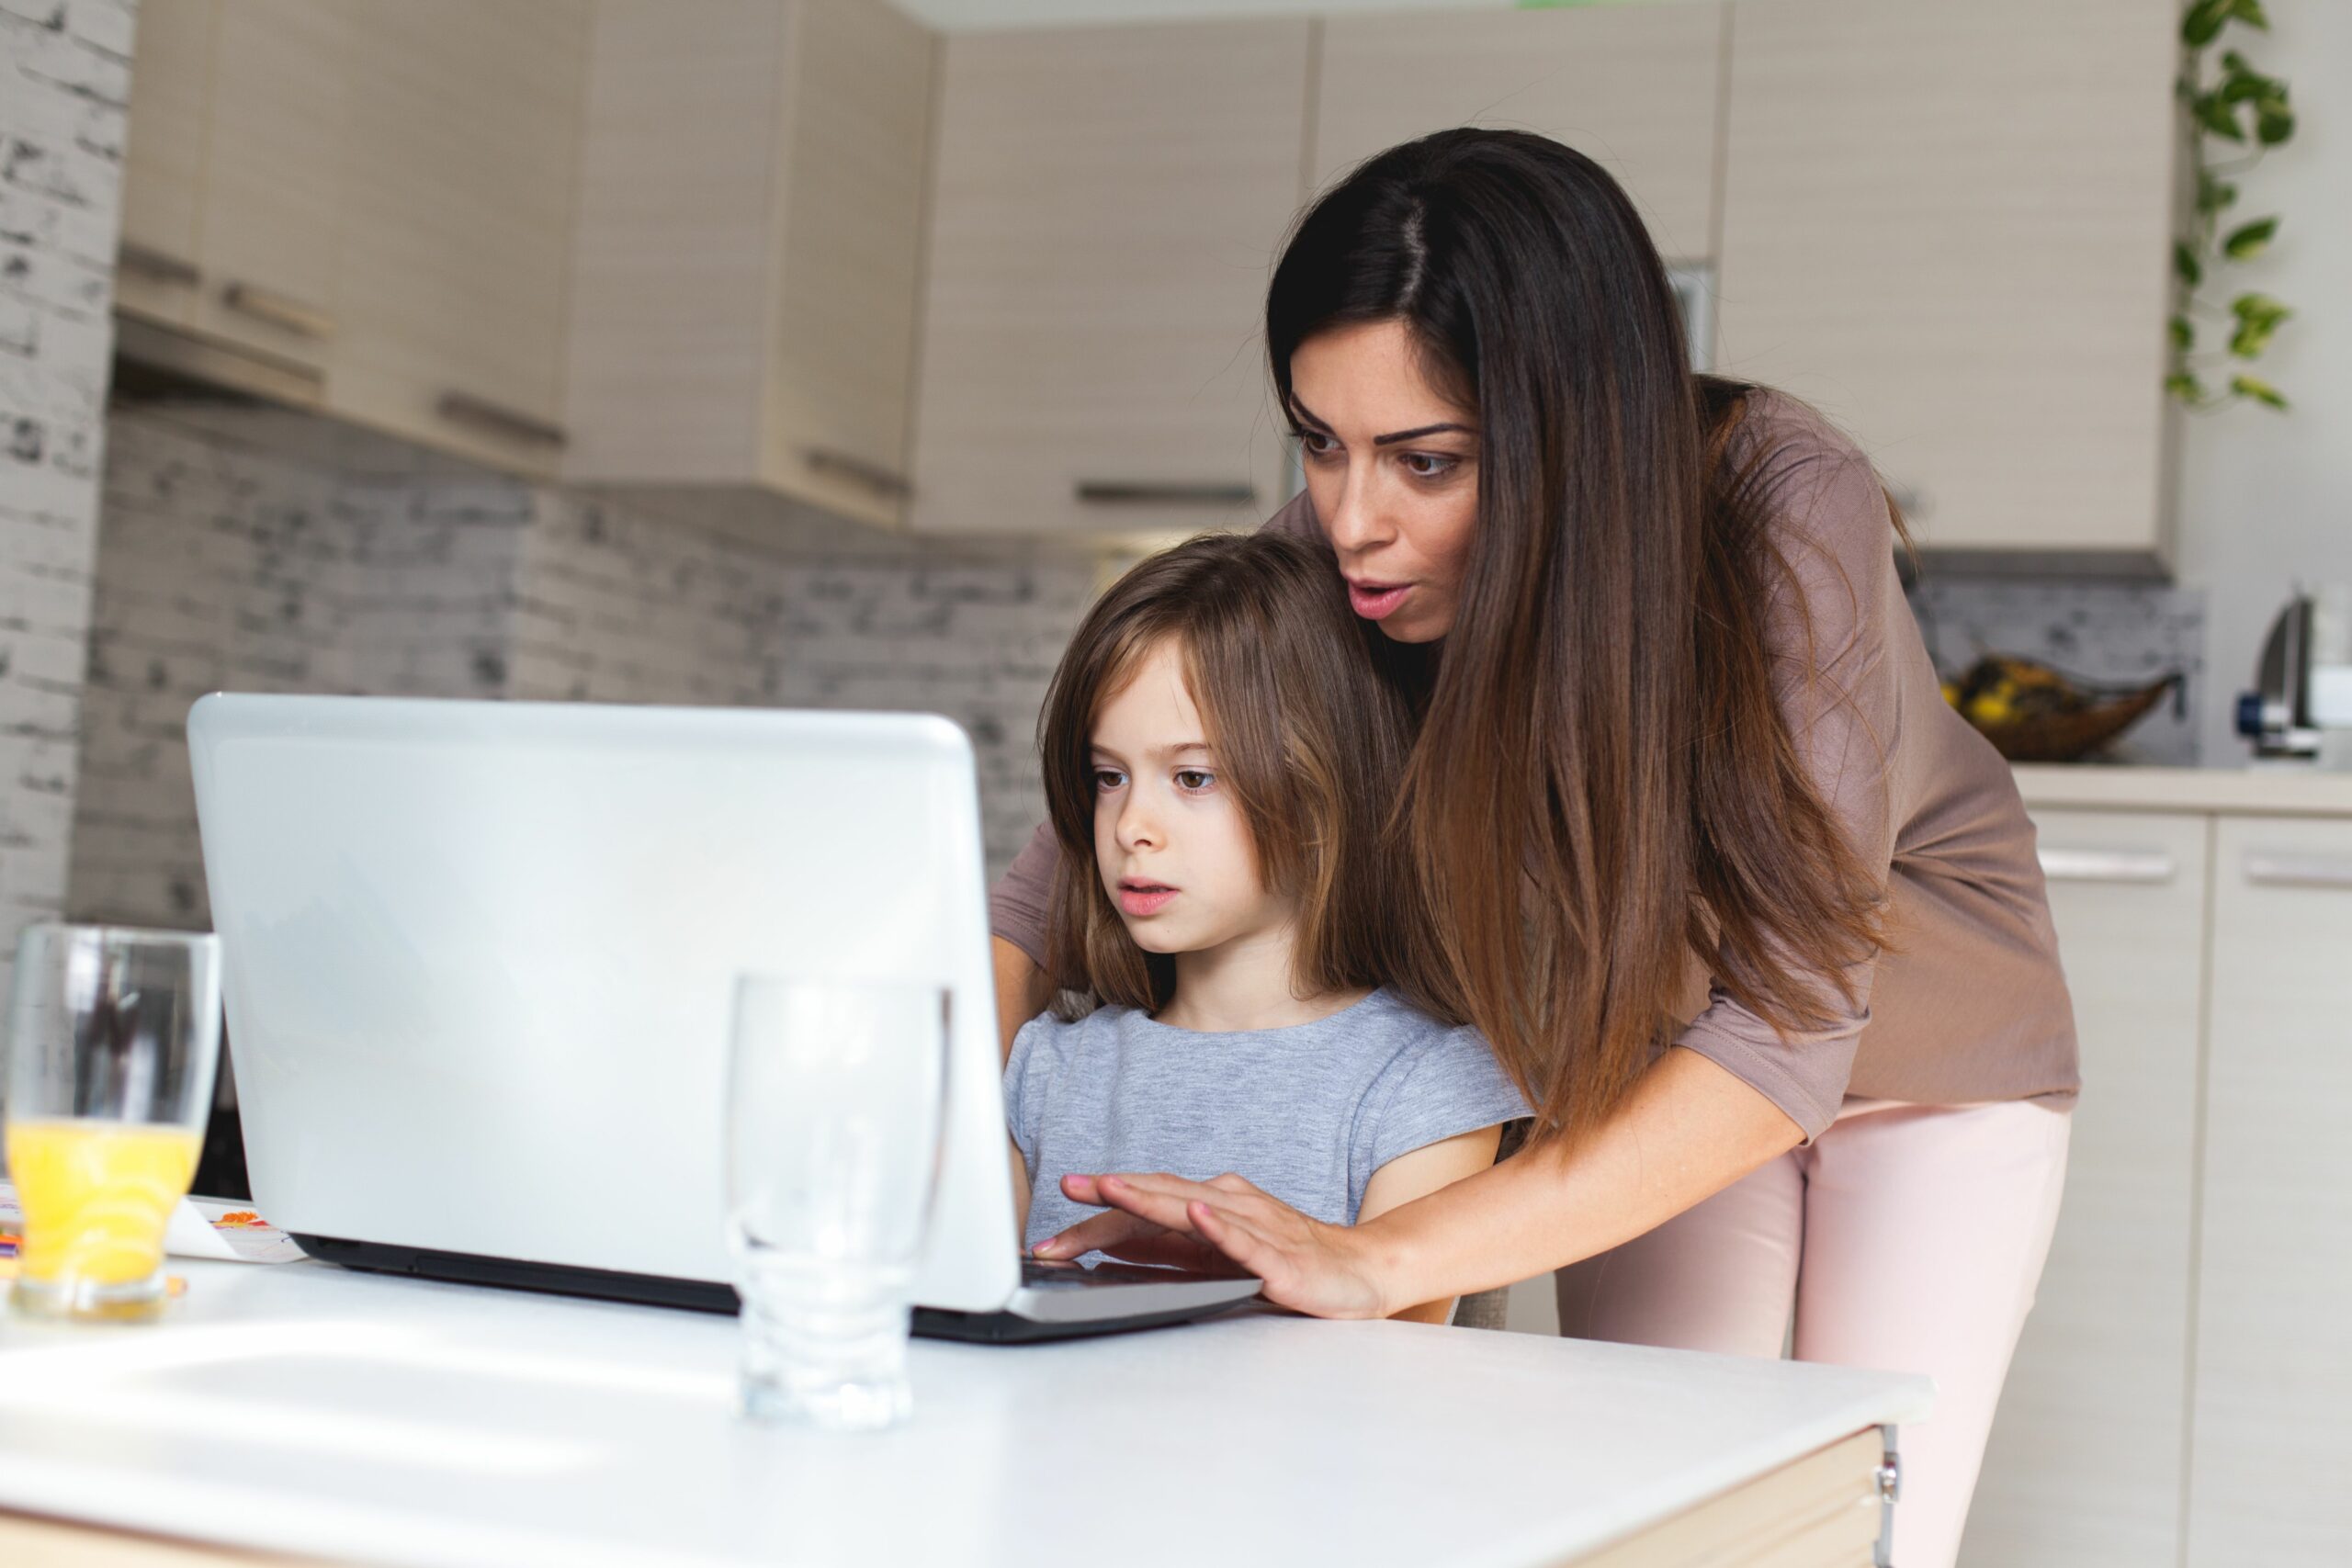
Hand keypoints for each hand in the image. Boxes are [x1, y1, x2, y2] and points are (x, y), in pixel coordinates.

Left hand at [1036, 1172, 1390, 1319]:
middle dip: (1110, 1195)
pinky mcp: (1282, 1258)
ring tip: (1112, 1186)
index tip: (1052, 1233)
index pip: (1144, 1207)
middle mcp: (1228, 1206)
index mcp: (1210, 1208)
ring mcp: (1256, 1227)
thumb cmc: (1291, 1262)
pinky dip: (1220, 1225)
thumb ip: (1168, 1252)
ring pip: (1194, 1207)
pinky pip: (1247, 1239)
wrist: (1362, 1272)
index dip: (1097, 1217)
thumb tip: (1108, 1251)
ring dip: (1150, 1196)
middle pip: (1159, 1197)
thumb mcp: (1215, 1259)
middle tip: (1067, 1188)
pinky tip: (1198, 1214)